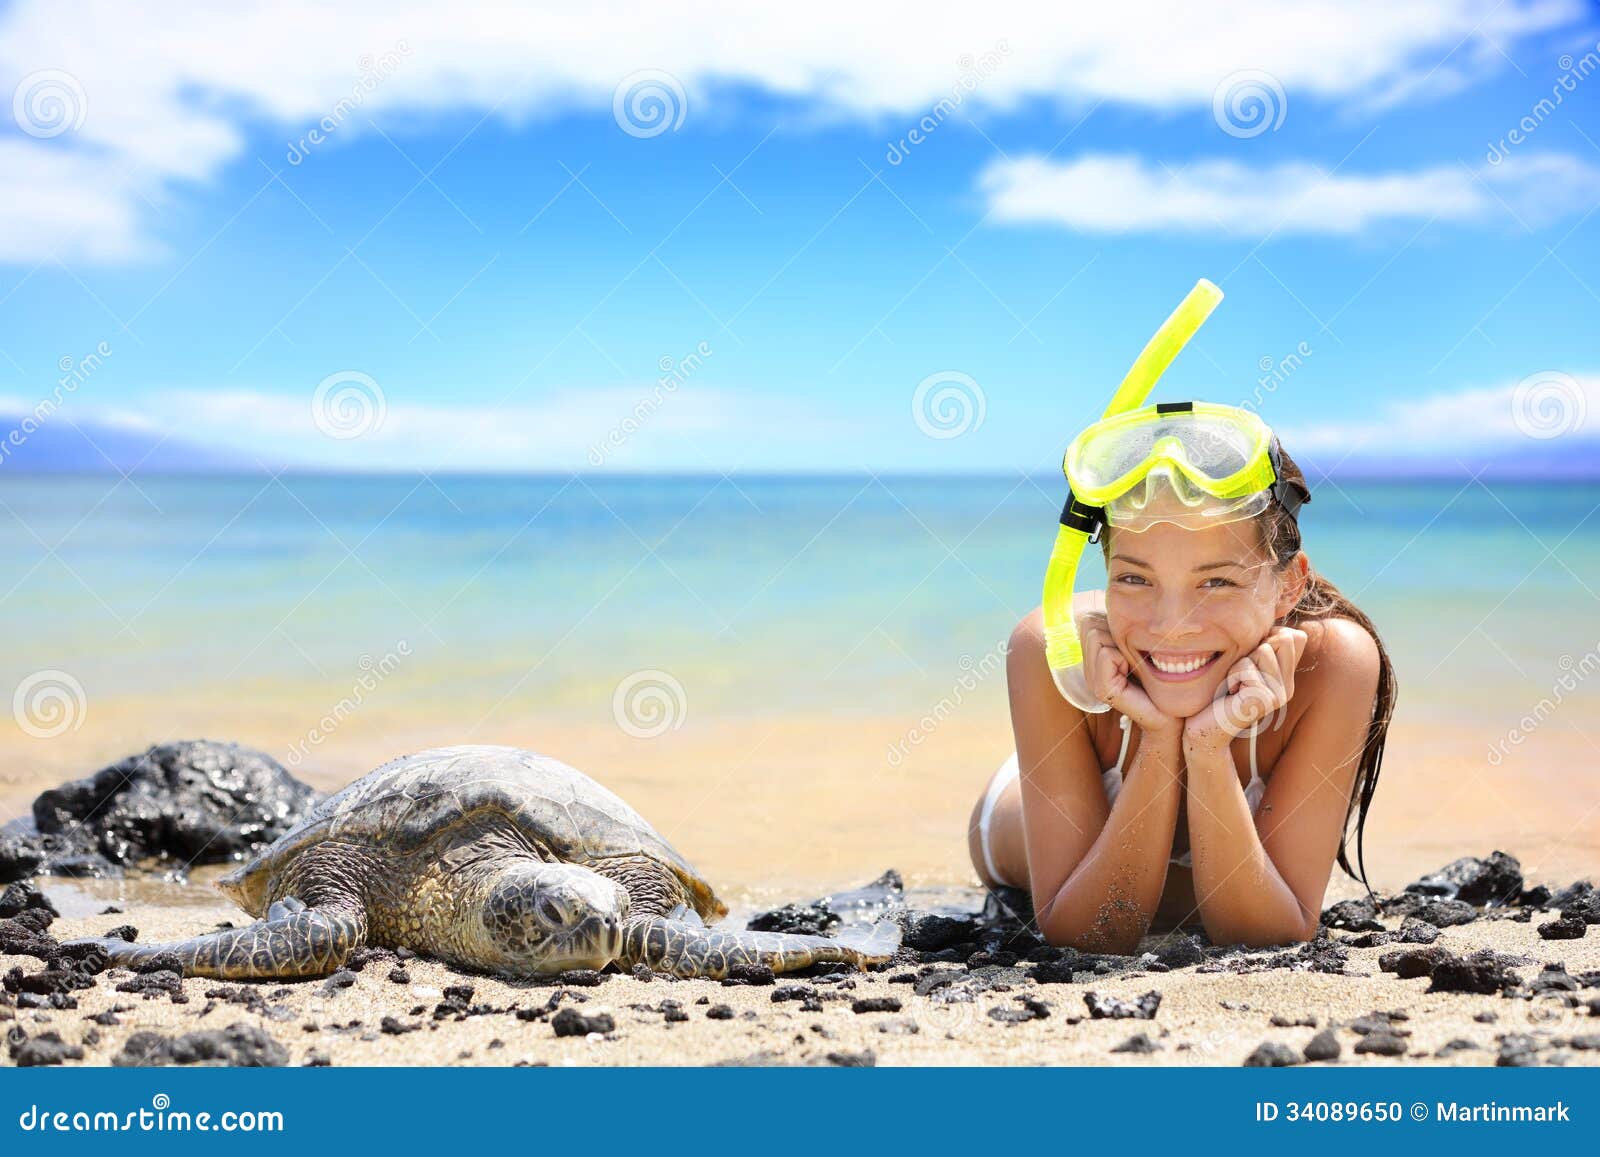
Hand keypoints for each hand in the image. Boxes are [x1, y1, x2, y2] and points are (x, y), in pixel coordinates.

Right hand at [1080, 611, 1182, 737]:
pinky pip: (1106, 654)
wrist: (1174, 714)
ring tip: (1138, 666)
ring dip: (1123, 645)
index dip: (1115, 624)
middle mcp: (1089, 667)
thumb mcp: (1142, 643)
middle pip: (1090, 624)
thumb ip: (1126, 625)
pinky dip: (1123, 659)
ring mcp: (1093, 679)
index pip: (1089, 619)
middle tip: (1137, 657)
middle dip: (1117, 632)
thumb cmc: (1165, 676)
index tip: (1135, 645)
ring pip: (1096, 635)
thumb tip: (1121, 595)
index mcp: (1096, 655)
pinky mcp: (1103, 690)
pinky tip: (1135, 674)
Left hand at [1184, 625, 1307, 750]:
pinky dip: (1231, 676)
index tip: (1247, 662)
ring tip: (1233, 685)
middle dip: (1252, 649)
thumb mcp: (1242, 663)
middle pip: (1283, 637)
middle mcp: (1287, 686)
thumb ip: (1261, 646)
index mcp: (1286, 676)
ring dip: (1239, 663)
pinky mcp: (1266, 700)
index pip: (1294, 635)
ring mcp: (1279, 695)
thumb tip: (1276, 620)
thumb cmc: (1217, 692)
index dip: (1266, 638)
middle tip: (1239, 674)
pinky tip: (1229, 695)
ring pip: (1264, 650)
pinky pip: (1246, 668)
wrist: (1204, 728)